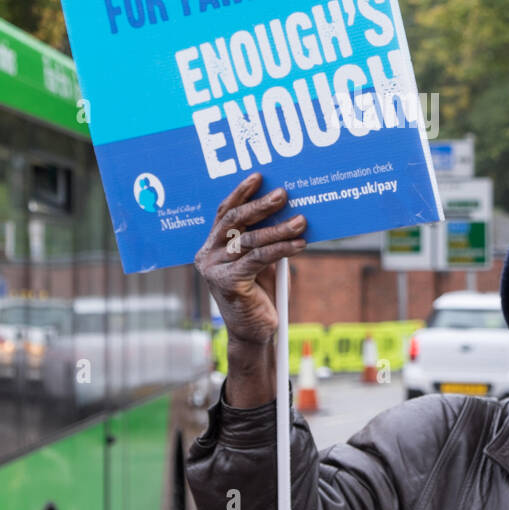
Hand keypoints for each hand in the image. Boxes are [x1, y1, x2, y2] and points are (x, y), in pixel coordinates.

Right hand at [194, 173, 306, 346]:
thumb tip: (286, 208)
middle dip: (260, 205)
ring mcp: (214, 269)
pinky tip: (299, 245)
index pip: (224, 213)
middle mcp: (207, 255)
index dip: (240, 193)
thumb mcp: (260, 259)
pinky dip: (282, 249)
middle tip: (283, 193)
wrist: (254, 332)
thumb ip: (264, 237)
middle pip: (234, 221)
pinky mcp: (228, 283)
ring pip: (250, 240)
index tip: (259, 177)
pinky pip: (258, 258)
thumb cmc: (259, 293)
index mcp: (212, 245)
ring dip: (279, 229)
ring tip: (301, 221)